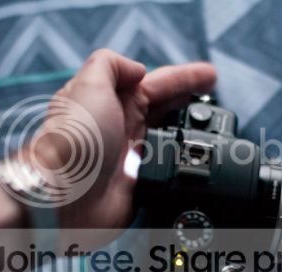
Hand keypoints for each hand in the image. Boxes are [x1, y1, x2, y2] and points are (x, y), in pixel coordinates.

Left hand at [26, 49, 216, 227]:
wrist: (66, 196)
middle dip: (190, 100)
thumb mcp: (88, 84)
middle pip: (164, 107)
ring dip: (188, 129)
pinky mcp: (139, 181)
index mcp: (112, 100)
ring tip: (209, 126)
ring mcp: (131, 155)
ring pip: (167, 135)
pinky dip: (180, 160)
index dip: (184, 78)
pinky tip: (192, 157)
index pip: (156, 83)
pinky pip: (166, 166)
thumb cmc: (74, 141)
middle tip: (215, 97)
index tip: (209, 76)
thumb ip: (111, 65)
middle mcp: (122, 126)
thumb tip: (138, 69)